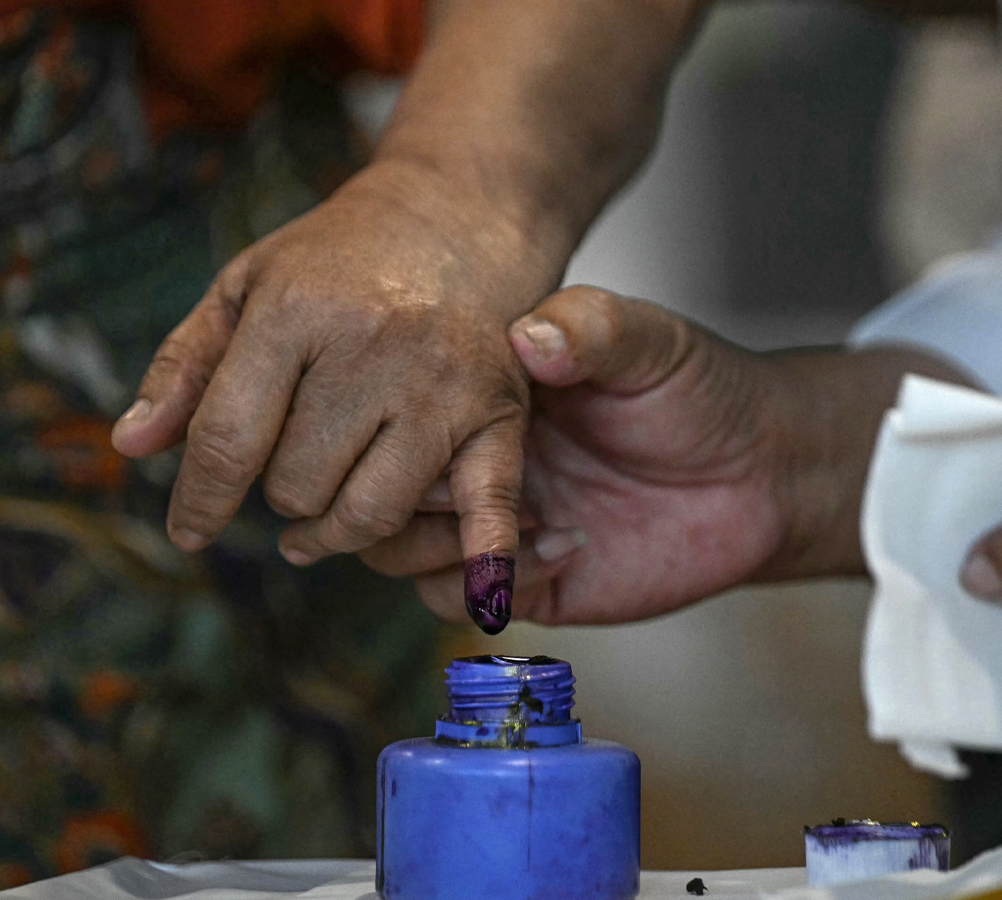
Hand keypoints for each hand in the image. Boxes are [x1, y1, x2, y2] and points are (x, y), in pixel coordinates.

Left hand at [111, 158, 557, 567]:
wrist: (458, 219)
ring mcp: (445, 385)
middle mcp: (376, 347)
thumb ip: (187, 365)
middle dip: (282, 491)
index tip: (190, 531)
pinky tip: (477, 603)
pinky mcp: (500, 413)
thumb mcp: (246, 286)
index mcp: (300, 308)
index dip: (201, 501)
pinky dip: (485, 561)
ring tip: (324, 516)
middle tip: (295, 466)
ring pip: (370, 513)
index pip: (231, 438)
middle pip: (298, 486)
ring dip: (337, 529)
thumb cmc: (342, 261)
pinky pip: (489, 508)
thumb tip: (131, 444)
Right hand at [361, 286, 962, 625]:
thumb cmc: (704, 393)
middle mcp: (480, 461)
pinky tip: (566, 545)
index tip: (436, 427)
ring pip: (402, 553)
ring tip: (519, 517)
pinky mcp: (528, 583)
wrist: (766, 474)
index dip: (399, 424)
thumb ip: (593, 328)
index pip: (397, 413)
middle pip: (380, 488)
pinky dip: (493, 582)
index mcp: (488, 396)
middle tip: (467, 486)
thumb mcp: (650, 340)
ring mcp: (496, 525)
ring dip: (441, 543)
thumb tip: (528, 336)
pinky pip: (463, 601)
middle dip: (406, 492)